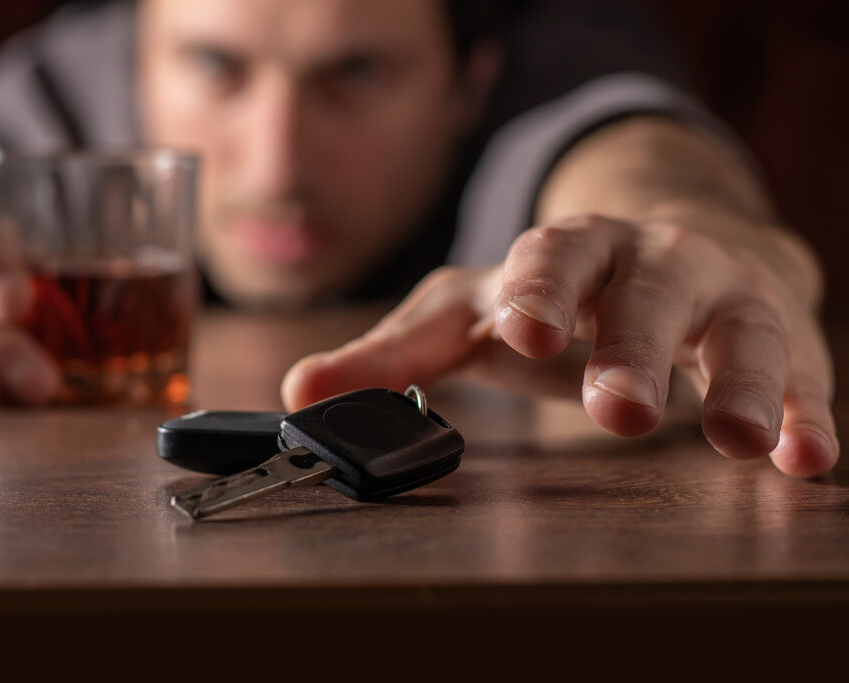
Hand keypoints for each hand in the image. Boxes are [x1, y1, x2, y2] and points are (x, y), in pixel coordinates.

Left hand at [282, 213, 838, 477]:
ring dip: (737, 382)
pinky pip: (800, 374)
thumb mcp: (472, 316)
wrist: (674, 259)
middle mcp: (647, 260)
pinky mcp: (777, 340)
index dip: (536, 292)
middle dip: (632, 346)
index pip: (547, 257)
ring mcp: (718, 297)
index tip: (520, 331)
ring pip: (736, 328)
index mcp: (566, 251)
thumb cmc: (558, 298)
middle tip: (617, 408)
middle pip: (646, 288)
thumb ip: (396, 352)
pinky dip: (805, 413)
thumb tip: (301, 390)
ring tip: (736, 440)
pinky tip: (802, 458)